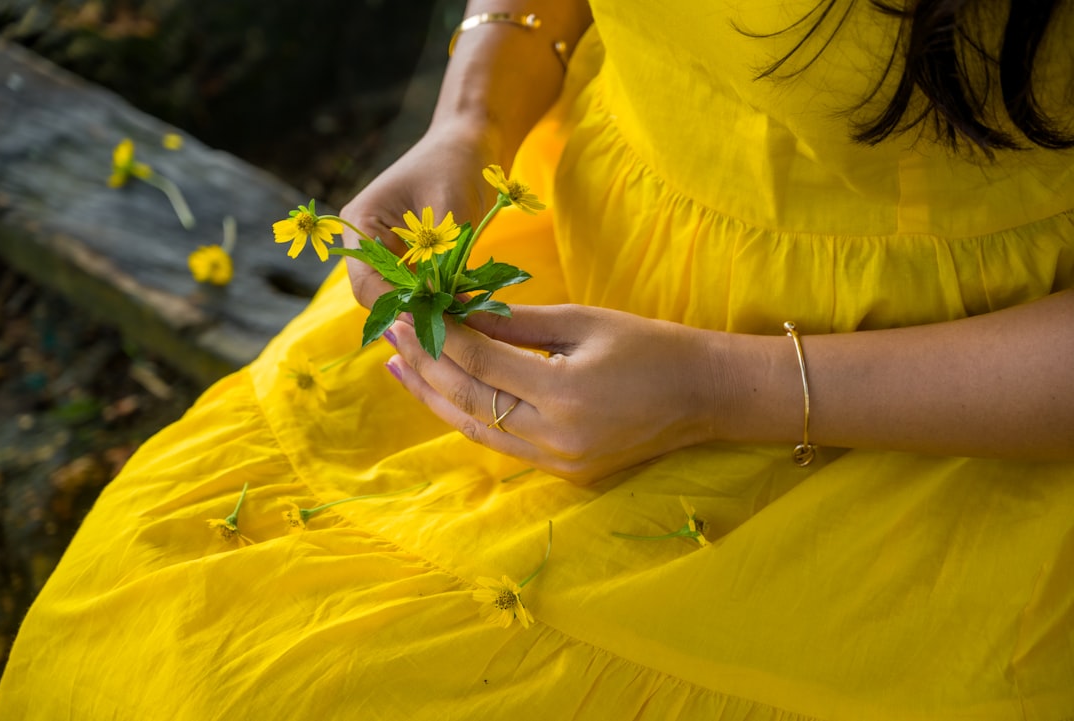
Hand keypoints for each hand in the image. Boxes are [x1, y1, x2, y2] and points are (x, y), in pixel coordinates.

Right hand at [340, 120, 499, 308]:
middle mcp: (369, 242)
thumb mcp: (449, 210)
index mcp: (361, 223)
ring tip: (460, 316)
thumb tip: (442, 304)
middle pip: (380, 296)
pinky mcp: (415, 259)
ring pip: (402, 298)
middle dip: (413, 312)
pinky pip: (422, 290)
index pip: (365, 282)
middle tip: (450, 325)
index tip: (427, 320)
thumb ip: (440, 258)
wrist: (473, 142)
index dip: (394, 306)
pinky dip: (441, 298)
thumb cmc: (457, 163)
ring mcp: (391, 252)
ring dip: (429, 308)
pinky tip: (464, 304)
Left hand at [383, 304, 731, 483]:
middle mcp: (555, 437)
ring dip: (434, 398)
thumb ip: (518, 323)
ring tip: (398, 367)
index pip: (480, 363)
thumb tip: (459, 312)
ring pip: (478, 430)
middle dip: (424, 364)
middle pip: (469, 401)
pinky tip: (444, 395)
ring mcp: (559, 463)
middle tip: (390, 333)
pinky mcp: (565, 474)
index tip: (408, 309)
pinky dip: (470, 418)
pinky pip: (503, 445)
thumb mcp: (583, 321)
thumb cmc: (649, 345)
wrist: (703, 395)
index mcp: (563, 393)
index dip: (439, 335)